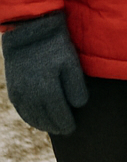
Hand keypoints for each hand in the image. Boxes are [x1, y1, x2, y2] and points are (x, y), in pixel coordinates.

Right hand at [1, 11, 88, 134]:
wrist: (29, 31)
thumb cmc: (55, 45)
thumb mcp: (71, 63)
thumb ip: (75, 86)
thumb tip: (78, 106)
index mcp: (47, 90)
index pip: (59, 116)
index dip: (66, 124)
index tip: (73, 128)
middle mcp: (31, 96)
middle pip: (45, 120)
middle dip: (56, 126)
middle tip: (65, 130)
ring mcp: (20, 94)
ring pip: (32, 117)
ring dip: (43, 124)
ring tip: (53, 127)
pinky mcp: (13, 89)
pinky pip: (22, 110)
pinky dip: (30, 117)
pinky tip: (37, 119)